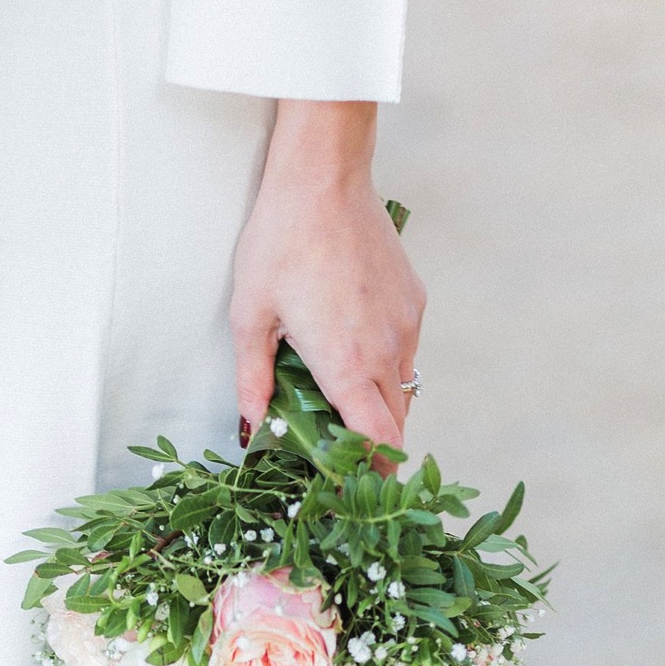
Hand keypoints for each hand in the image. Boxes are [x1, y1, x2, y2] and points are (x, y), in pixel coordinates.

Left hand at [231, 99, 425, 457]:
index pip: (377, 440)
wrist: (324, 176)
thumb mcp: (250, 316)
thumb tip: (251, 429)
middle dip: (375, 447)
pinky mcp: (414, 301)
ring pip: (404, 389)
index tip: (356, 488)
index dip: (372, 472)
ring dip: (381, 407)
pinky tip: (354, 352)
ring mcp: (407, 325)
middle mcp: (386, 351)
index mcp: (347, 364)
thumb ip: (253, 380)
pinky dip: (386, 367)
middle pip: (395, 424)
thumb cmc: (281, 241)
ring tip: (345, 405)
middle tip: (345, 456)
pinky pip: (407, 352)